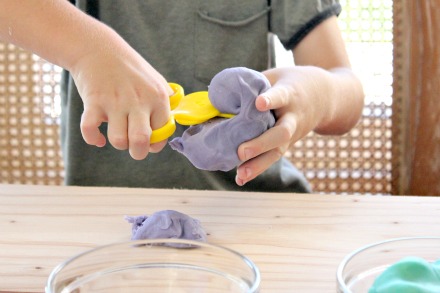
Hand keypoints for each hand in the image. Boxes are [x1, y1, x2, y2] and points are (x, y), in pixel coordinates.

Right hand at [70, 34, 171, 159]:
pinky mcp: (94, 101)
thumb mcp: (156, 80)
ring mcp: (115, 101)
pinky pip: (90, 130)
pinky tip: (98, 138)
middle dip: (138, 152)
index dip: (155, 144)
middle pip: (141, 141)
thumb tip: (170, 125)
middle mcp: (138, 101)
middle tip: (134, 147)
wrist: (98, 48)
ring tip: (118, 134)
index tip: (148, 142)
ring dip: (118, 143)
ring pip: (118, 140)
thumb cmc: (130, 68)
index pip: (163, 133)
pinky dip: (93, 139)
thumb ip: (166, 101)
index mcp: (157, 98)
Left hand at [235, 66, 361, 185]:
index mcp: (290, 94)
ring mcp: (292, 134)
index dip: (271, 99)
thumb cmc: (291, 83)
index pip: (281, 96)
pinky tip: (241, 178)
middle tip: (242, 151)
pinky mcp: (287, 145)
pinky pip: (272, 158)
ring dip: (258, 164)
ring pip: (278, 151)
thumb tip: (219, 94)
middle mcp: (293, 117)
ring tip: (241, 174)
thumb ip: (253, 84)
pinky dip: (257, 168)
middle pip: (281, 133)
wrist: (326, 97)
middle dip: (261, 143)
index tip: (259, 103)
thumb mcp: (276, 76)